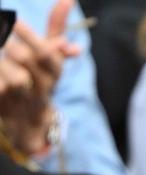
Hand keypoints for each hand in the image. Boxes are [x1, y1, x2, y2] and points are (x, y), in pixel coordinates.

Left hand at [0, 0, 79, 154]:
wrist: (29, 121)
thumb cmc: (39, 78)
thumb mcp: (52, 56)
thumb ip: (57, 28)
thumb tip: (68, 0)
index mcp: (55, 71)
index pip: (45, 53)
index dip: (29, 35)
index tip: (14, 20)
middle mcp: (43, 86)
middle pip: (25, 59)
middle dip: (8, 44)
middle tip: (0, 35)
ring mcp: (25, 98)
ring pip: (13, 77)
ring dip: (1, 64)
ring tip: (0, 56)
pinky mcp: (6, 107)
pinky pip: (0, 89)